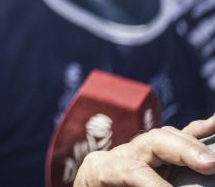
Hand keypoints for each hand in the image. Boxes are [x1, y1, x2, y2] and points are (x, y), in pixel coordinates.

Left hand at [73, 116, 214, 186]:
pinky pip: (175, 140)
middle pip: (153, 142)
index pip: (131, 170)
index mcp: (101, 168)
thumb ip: (134, 186)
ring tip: (213, 156)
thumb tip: (163, 186)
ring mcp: (137, 151)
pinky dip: (195, 134)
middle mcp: (120, 154)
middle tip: (210, 165)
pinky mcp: (152, 155)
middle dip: (183, 150)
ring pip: (167, 138)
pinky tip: (213, 125)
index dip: (155, 184)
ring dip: (194, 144)